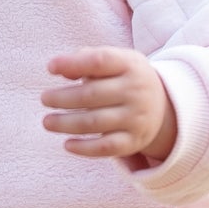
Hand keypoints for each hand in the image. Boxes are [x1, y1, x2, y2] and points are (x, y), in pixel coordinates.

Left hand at [42, 46, 176, 163]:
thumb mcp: (116, 61)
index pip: (100, 61)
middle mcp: (136, 91)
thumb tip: (60, 70)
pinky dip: (85, 148)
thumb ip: (87, 59)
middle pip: (92, 94)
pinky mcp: (134, 141)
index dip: (73, 63)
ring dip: (66, 123)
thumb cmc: (125, 79)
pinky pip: (106, 148)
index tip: (50, 68)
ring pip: (95, 122)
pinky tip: (67, 144)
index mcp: (130, 65)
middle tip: (44, 99)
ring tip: (47, 122)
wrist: (164, 107)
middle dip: (63, 98)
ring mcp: (136, 118)